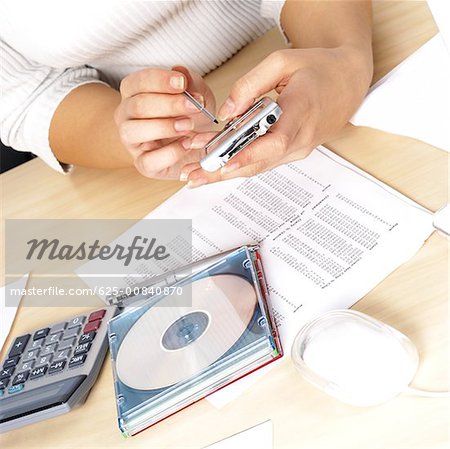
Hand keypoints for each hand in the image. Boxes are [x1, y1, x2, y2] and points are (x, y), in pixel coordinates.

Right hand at [114, 66, 215, 178]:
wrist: (192, 144)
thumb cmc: (188, 116)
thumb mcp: (197, 95)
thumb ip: (192, 84)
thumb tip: (181, 72)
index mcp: (134, 92)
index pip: (139, 82)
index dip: (160, 81)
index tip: (182, 83)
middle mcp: (126, 115)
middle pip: (138, 106)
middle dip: (168, 105)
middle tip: (194, 106)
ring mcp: (131, 141)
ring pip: (134, 131)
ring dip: (164, 127)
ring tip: (188, 125)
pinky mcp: (143, 164)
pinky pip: (148, 160)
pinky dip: (170, 152)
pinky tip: (186, 144)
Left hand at [181, 47, 371, 186]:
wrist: (349, 82)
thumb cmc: (319, 69)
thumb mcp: (283, 62)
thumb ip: (250, 85)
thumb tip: (226, 113)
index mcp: (303, 109)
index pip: (276, 141)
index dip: (249, 154)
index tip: (224, 162)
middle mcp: (302, 136)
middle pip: (261, 161)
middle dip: (224, 171)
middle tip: (194, 177)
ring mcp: (300, 148)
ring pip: (260, 166)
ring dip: (228, 171)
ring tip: (198, 176)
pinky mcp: (295, 151)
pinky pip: (265, 161)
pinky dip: (241, 164)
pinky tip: (219, 166)